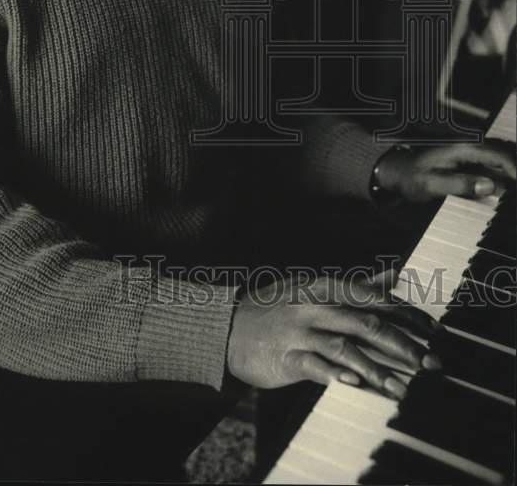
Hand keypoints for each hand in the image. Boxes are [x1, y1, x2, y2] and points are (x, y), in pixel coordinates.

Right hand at [227, 270, 439, 397]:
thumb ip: (356, 284)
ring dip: (379, 370)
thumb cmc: (277, 308)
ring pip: (346, 347)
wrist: (228, 327)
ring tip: (404, 389)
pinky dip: (337, 374)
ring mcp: (300, 331)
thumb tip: (393, 274)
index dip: (407, 314)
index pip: (375, 298)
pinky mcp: (286, 357)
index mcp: (325, 287)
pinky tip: (356, 385)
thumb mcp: (314, 288)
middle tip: (432, 364)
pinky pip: (316, 366)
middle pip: (367, 322)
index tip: (434, 332)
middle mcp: (315, 306)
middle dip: (404, 345)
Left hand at [375, 141, 515, 201]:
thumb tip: (489, 186)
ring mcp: (473, 152)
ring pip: (504, 158)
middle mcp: (472, 146)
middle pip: (507, 154)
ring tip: (515, 199)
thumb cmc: (412, 176)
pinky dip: (508, 175)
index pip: (500, 156)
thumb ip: (460, 184)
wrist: (398, 170)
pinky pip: (497, 165)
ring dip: (514, 173)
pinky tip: (509, 190)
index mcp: (464, 148)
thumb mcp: (431, 183)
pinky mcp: (473, 161)